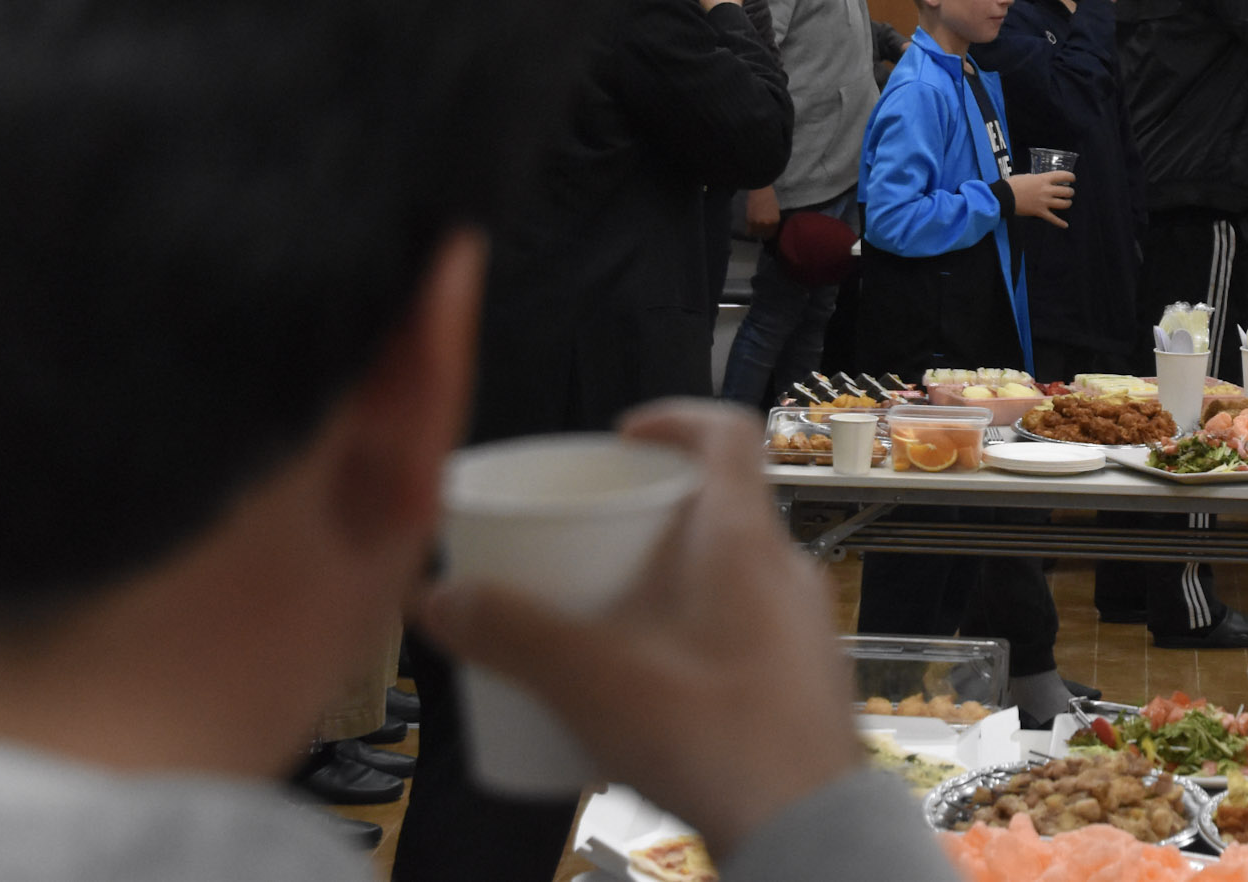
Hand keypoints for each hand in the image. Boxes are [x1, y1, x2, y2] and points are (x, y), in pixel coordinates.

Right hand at [413, 401, 859, 858]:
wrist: (807, 830)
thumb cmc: (720, 742)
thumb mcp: (591, 681)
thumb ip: (510, 634)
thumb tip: (440, 596)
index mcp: (744, 541)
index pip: (728, 433)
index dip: (674, 418)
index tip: (624, 434)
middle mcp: (785, 570)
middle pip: (718, 507)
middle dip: (647, 516)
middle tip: (589, 541)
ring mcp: (802, 625)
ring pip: (730, 573)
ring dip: (669, 579)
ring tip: (606, 618)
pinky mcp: (800, 679)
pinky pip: (743, 628)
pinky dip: (692, 634)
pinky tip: (649, 685)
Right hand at [743, 187, 780, 239]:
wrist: (760, 191)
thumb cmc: (769, 198)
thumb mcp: (775, 211)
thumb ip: (772, 220)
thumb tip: (769, 228)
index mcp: (775, 221)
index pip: (772, 234)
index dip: (768, 234)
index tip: (766, 234)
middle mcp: (767, 224)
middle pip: (763, 235)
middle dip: (761, 233)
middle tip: (759, 231)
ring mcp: (758, 223)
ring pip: (755, 234)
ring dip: (755, 232)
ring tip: (754, 228)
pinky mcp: (749, 221)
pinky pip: (749, 231)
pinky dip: (749, 231)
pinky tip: (750, 228)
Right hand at [1008, 169, 1074, 226]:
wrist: (1004, 196)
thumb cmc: (1013, 184)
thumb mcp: (1027, 176)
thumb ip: (1037, 179)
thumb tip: (1041, 181)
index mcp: (1044, 179)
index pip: (1063, 176)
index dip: (1071, 177)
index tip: (1072, 179)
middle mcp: (1047, 190)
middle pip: (1067, 192)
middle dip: (1070, 192)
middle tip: (1068, 192)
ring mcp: (1044, 202)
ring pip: (1064, 204)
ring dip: (1067, 203)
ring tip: (1066, 203)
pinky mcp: (1040, 212)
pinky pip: (1053, 219)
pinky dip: (1060, 223)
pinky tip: (1065, 225)